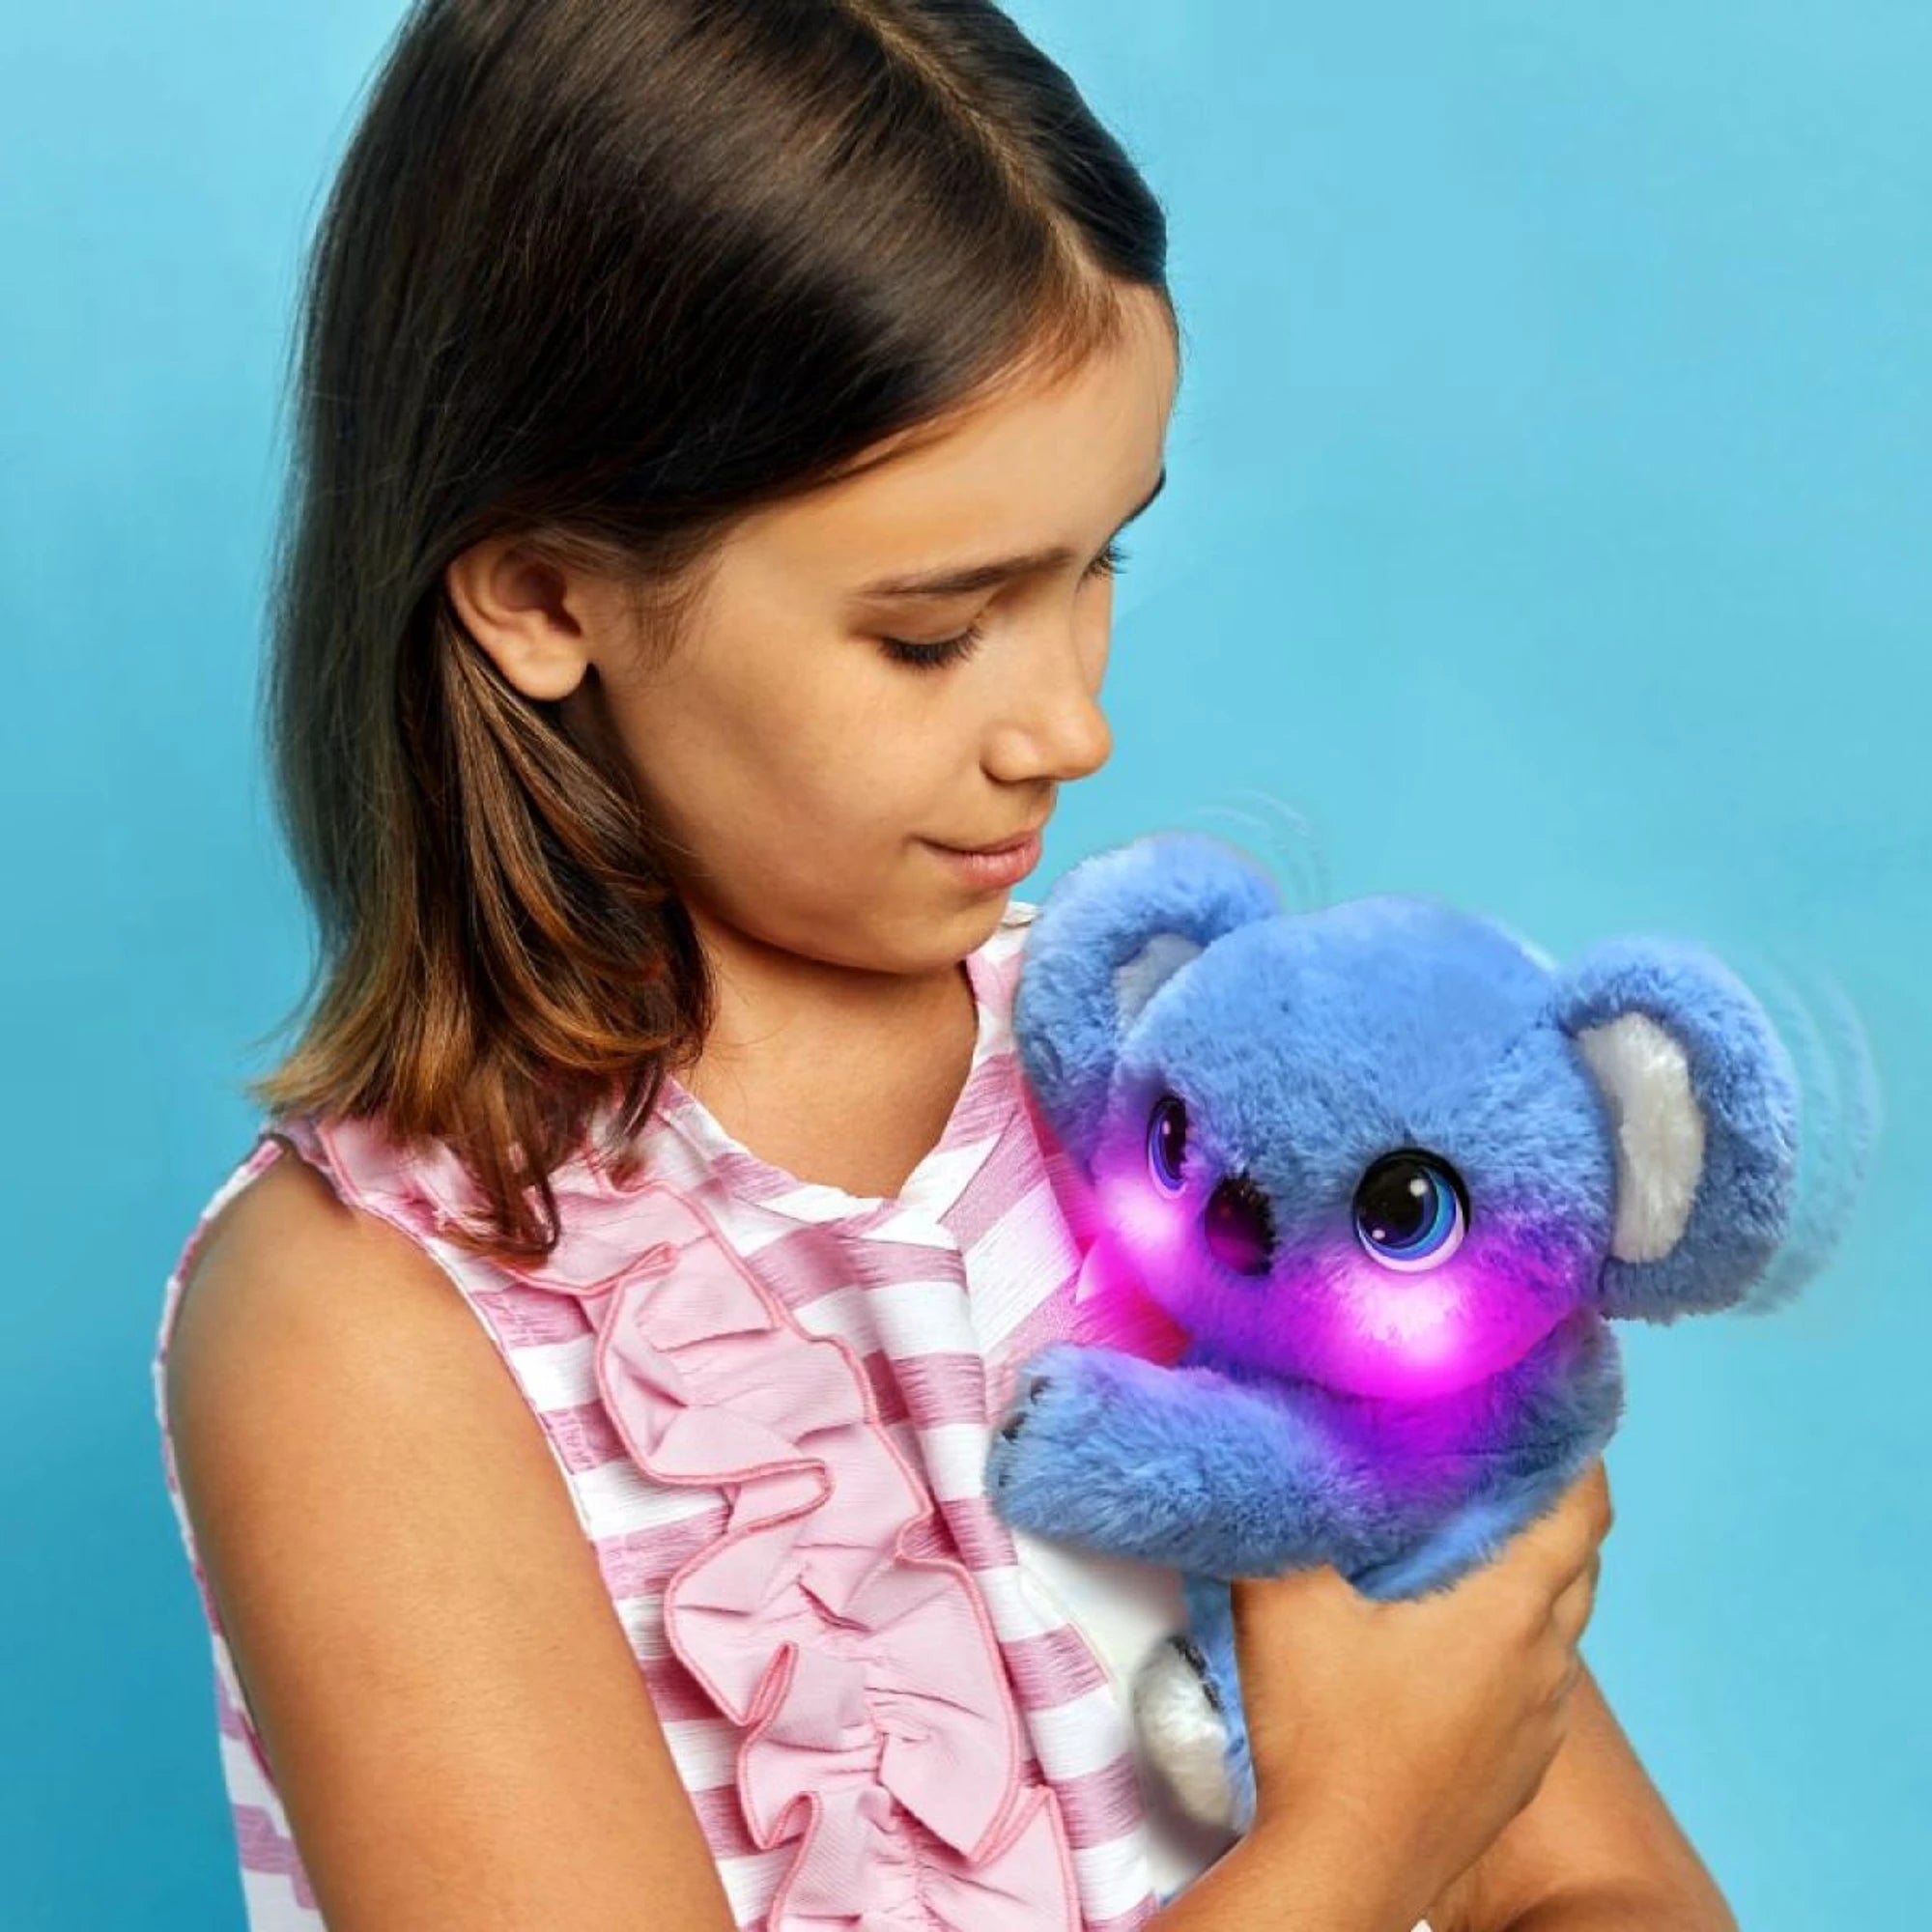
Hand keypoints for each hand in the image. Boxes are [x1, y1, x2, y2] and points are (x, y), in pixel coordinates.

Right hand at [1234, 1459, 1612, 1929]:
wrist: (1342, 1870)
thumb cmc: (1325, 1736)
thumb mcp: (1285, 1604)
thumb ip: (1284, 1514)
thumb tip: (1272, 1443)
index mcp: (1509, 1610)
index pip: (1583, 1508)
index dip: (1577, 1447)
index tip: (1549, 1403)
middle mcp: (1544, 1664)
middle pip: (1581, 1562)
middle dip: (1552, 1505)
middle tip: (1495, 1460)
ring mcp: (1538, 1725)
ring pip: (1560, 1626)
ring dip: (1533, 1578)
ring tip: (1471, 1543)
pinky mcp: (1518, 1771)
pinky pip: (1537, 1685)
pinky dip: (1514, 1644)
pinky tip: (1452, 1641)